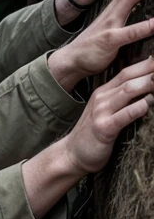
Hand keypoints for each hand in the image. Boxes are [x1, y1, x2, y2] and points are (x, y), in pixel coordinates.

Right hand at [49, 0, 153, 87]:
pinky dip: (143, 27)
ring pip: (127, 1)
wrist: (70, 61)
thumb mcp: (108, 30)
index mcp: (111, 12)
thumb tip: (135, 13)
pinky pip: (129, 33)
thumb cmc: (91, 47)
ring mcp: (110, 26)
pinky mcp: (110, 41)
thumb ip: (120, 19)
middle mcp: (111, 14)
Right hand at [61, 56, 153, 175]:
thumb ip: (122, 101)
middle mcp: (102, 98)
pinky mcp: (103, 128)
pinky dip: (137, 108)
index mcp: (104, 92)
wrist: (72, 154)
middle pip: (128, 78)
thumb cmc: (93, 135)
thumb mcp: (106, 112)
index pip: (126, 72)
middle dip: (149, 71)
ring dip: (146, 85)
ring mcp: (101, 112)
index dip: (145, 64)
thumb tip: (145, 91)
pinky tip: (147, 105)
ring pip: (127, 92)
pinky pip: (123, 115)